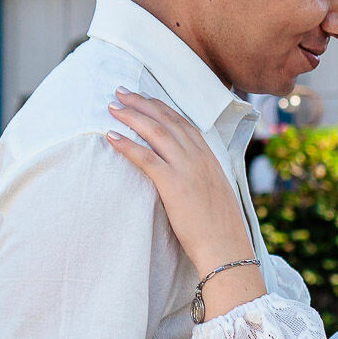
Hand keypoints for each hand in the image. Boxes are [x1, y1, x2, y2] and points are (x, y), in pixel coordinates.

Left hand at [106, 89, 255, 277]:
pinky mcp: (174, 185)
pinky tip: (111, 136)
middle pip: (166, 120)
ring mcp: (187, 169)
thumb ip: (199, 175)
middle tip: (120, 91)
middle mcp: (198, 157)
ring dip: (131, 116)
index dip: (159, 107)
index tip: (142, 97)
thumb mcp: (213, 191)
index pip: (181, 121)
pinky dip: (127, 144)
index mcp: (208, 156)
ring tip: (112, 107)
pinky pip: (146, 158)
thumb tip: (182, 171)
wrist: (227, 247)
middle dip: (141, 103)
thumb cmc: (219, 227)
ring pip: (155, 132)